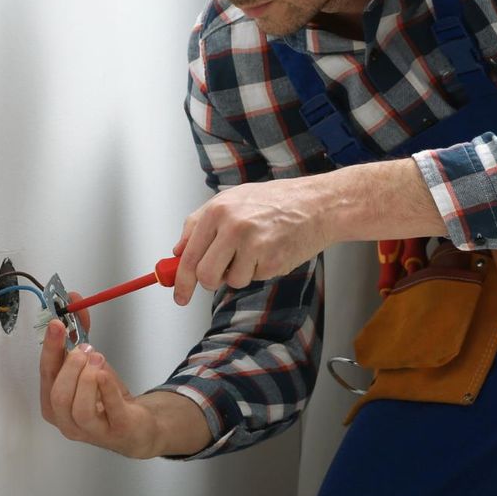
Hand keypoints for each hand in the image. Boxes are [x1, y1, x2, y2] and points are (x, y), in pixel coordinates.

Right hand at [38, 319, 160, 458]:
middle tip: (86, 349)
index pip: (46, 375)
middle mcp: (66, 421)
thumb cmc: (106, 396)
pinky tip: (105, 373)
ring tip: (98, 359)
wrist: (136, 424)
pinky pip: (108, 410)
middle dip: (71, 366)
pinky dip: (106, 388)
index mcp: (53, 403)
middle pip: (58, 394)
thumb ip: (79, 335)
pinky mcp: (116, 431)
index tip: (57, 324)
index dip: (50, 348)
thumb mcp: (90, 364)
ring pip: (78, 408)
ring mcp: (90, 431)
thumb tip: (74, 301)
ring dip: (87, 377)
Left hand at [172, 176, 329, 304]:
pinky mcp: (273, 262)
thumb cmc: (276, 200)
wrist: (317, 205)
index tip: (180, 295)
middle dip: (211, 281)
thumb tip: (179, 250)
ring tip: (256, 249)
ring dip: (241, 273)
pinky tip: (272, 250)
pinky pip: (255, 278)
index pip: (189, 256)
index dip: (181, 281)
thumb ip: (200, 223)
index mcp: (218, 210)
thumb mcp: (232, 199)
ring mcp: (254, 246)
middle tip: (222, 274)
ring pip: (232, 281)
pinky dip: (260, 270)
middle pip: (206, 275)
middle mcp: (233, 227)